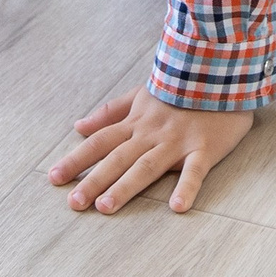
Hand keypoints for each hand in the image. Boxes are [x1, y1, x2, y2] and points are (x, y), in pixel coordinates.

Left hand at [50, 86, 253, 214]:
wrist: (221, 69)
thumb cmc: (181, 87)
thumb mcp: (142, 93)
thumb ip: (111, 111)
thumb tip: (79, 126)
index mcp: (136, 121)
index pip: (100, 142)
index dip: (76, 159)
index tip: (53, 178)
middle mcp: (151, 133)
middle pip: (117, 158)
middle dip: (93, 180)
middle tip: (73, 203)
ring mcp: (177, 141)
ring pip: (147, 166)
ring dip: (126, 186)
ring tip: (106, 207)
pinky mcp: (204, 148)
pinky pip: (195, 170)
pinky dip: (187, 188)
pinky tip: (177, 207)